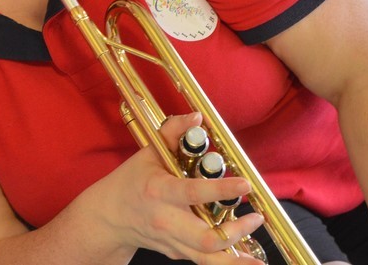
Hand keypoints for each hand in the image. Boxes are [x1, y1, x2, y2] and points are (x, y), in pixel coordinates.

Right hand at [75, 113, 265, 263]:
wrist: (109, 218)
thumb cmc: (131, 183)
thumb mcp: (148, 153)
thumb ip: (173, 133)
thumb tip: (196, 117)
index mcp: (159, 192)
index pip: (193, 192)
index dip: (221, 189)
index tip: (245, 184)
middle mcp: (166, 220)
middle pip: (205, 237)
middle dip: (236, 231)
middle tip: (255, 217)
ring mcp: (172, 241)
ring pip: (208, 258)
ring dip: (236, 259)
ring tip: (258, 256)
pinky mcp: (177, 253)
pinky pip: (205, 262)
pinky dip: (227, 263)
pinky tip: (246, 260)